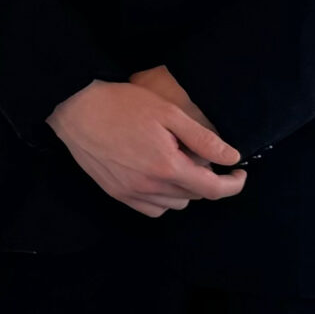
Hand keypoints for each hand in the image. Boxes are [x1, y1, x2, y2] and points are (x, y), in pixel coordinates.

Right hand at [46, 77, 244, 217]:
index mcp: (167, 166)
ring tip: (176, 162)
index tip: (239, 172)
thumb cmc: (122, 104)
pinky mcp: (116, 193)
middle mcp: (150, 186)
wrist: (75, 107)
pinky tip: (158, 177)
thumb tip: (232, 158)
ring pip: (174, 205)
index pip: (213, 190)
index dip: (233, 184)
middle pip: (195, 197)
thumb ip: (203, 139)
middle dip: (206, 179)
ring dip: (184, 189)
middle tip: (198, 153)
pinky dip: (163, 198)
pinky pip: (151, 209)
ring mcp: (131, 193)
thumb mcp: (169, 113)